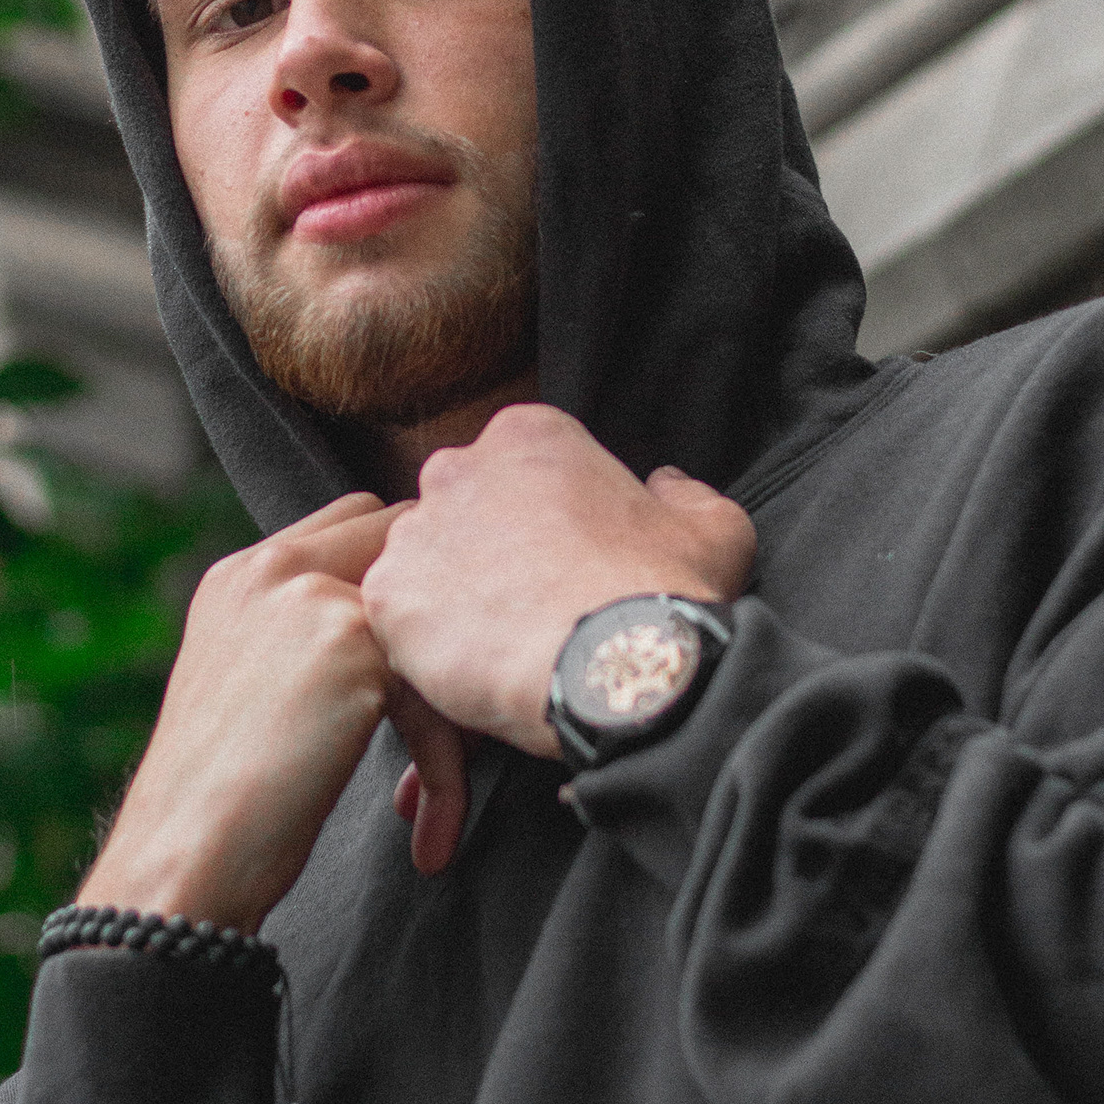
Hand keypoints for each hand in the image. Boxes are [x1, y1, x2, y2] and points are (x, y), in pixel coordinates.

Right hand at [81, 494, 465, 929]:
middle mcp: (269, 568)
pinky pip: (438, 694)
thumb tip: (396, 649)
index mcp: (239, 576)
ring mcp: (310, 595)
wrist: (183, 858)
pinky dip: (446, 772)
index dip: (402, 580)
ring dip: (452, 702)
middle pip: (401, 537)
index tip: (426, 655)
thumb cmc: (218, 806)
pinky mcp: (352, 642)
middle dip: (439, 606)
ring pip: (432, 618)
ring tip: (441, 791)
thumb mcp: (248, 691)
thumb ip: (304, 640)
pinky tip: (430, 837)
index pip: (353, 521)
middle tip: (459, 697)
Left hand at [361, 405, 755, 776]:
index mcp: (529, 434)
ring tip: (499, 646)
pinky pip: (397, 618)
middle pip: (462, 509)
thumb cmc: (663, 593)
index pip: (517, 470)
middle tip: (527, 606)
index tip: (562, 564)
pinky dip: (426, 645)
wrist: (614, 666)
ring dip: (453, 598)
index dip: (541, 523)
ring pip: (425, 564)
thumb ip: (687, 495)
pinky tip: (471, 669)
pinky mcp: (389, 594)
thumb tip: (665, 485)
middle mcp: (460, 467)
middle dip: (487, 553)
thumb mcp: (714, 529)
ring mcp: (417, 531)